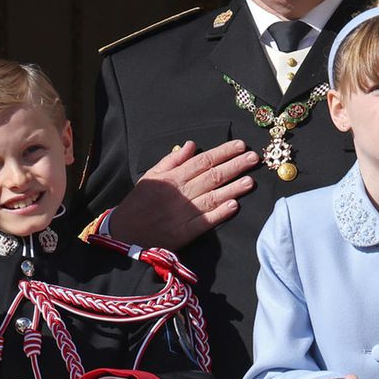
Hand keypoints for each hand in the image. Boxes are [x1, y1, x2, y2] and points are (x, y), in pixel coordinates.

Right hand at [106, 140, 259, 249]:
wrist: (124, 233)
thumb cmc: (138, 203)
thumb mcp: (151, 175)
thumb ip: (171, 160)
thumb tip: (190, 145)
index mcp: (172, 178)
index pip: (203, 161)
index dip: (223, 152)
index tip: (240, 146)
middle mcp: (180, 193)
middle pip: (212, 176)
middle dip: (235, 166)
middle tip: (254, 158)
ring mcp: (183, 213)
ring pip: (212, 197)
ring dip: (233, 188)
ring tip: (251, 181)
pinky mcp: (185, 232)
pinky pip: (205, 221)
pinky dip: (220, 213)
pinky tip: (234, 206)